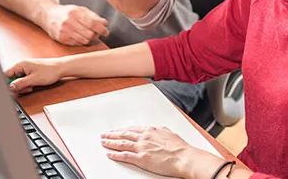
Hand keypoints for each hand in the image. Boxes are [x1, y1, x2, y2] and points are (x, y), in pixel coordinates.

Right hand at [4, 58, 66, 94]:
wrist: (60, 68)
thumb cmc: (49, 71)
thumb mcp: (33, 80)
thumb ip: (20, 83)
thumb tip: (10, 87)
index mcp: (20, 65)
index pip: (6, 74)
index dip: (6, 83)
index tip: (10, 90)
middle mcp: (22, 66)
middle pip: (12, 78)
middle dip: (16, 86)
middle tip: (24, 89)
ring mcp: (26, 68)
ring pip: (18, 80)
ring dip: (22, 86)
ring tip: (31, 87)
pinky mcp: (30, 72)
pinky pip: (24, 79)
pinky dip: (27, 84)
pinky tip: (33, 85)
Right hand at [41, 3, 108, 45]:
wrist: (48, 15)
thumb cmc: (67, 12)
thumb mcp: (80, 9)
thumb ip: (93, 16)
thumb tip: (105, 23)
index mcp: (75, 12)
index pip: (92, 24)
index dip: (101, 29)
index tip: (105, 32)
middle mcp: (69, 22)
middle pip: (89, 34)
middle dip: (95, 35)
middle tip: (96, 33)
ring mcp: (64, 31)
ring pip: (84, 41)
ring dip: (88, 39)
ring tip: (86, 34)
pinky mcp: (61, 39)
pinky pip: (77, 44)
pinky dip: (80, 41)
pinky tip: (78, 36)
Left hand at [101, 126, 222, 178]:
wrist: (184, 157)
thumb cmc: (180, 148)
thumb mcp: (168, 133)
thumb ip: (159, 131)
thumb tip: (156, 130)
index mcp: (150, 130)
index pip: (131, 129)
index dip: (122, 130)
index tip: (116, 131)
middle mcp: (144, 137)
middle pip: (124, 134)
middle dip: (112, 135)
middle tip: (104, 135)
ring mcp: (141, 147)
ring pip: (122, 143)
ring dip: (111, 143)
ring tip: (103, 142)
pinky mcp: (141, 158)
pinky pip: (125, 156)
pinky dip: (115, 154)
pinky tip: (110, 153)